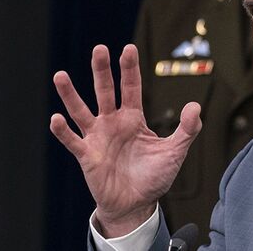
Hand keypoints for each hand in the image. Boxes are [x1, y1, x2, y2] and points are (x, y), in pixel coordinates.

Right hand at [49, 44, 201, 236]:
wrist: (137, 204)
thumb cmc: (154, 177)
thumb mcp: (175, 152)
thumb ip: (187, 129)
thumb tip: (195, 106)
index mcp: (133, 118)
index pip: (131, 87)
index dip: (130, 69)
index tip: (128, 48)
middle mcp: (113, 122)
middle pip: (105, 91)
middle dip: (102, 70)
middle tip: (99, 49)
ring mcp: (97, 137)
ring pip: (81, 111)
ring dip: (71, 94)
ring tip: (60, 76)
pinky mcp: (87, 156)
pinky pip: (72, 141)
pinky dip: (63, 131)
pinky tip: (57, 119)